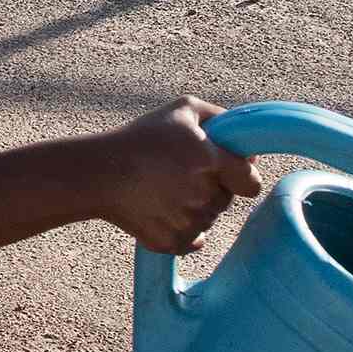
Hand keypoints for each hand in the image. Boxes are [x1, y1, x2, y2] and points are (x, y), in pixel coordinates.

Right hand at [91, 98, 261, 255]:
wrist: (101, 172)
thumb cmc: (142, 138)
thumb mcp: (184, 109)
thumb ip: (223, 119)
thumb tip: (247, 147)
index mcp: (211, 161)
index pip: (251, 184)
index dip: (242, 177)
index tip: (229, 172)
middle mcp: (204, 195)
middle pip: (226, 201)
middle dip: (212, 187)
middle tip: (182, 173)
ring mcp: (187, 223)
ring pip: (208, 219)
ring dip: (196, 208)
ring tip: (166, 188)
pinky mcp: (171, 242)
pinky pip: (193, 240)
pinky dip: (183, 229)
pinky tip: (163, 209)